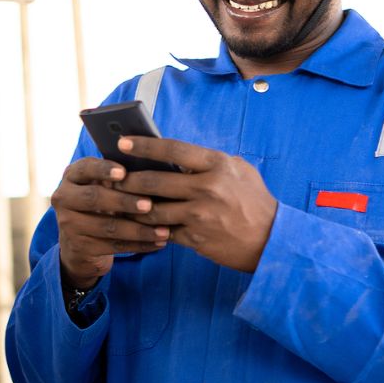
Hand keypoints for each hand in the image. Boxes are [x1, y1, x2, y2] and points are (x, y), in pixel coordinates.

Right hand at [50, 157, 170, 289]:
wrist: (79, 241)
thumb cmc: (102, 202)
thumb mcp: (102, 185)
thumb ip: (119, 176)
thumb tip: (157, 166)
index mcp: (71, 176)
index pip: (85, 168)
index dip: (104, 170)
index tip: (124, 172)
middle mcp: (64, 198)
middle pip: (94, 198)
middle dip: (124, 201)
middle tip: (149, 204)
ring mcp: (68, 224)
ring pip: (107, 227)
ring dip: (138, 229)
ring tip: (163, 230)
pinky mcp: (80, 247)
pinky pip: (114, 247)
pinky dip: (139, 245)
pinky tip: (158, 243)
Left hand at [113, 136, 277, 272]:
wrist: (272, 240)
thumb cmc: (254, 200)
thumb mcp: (238, 171)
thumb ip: (208, 162)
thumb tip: (174, 157)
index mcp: (217, 165)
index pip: (172, 149)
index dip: (143, 145)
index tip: (122, 142)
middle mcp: (207, 188)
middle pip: (153, 181)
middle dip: (127, 179)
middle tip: (110, 176)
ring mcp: (200, 215)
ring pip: (152, 209)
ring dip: (131, 206)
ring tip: (117, 201)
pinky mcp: (196, 238)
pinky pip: (163, 232)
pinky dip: (148, 228)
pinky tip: (136, 224)